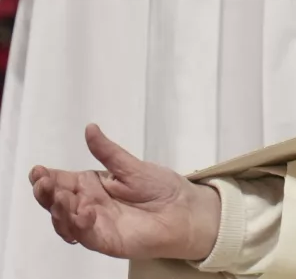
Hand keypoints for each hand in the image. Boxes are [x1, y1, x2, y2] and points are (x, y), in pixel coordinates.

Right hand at [29, 124, 220, 261]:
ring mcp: (93, 223)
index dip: (46, 177)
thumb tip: (90, 128)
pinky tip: (84, 212)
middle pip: (56, 201)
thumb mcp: (132, 166)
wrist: (184, 210)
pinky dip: (79, 225)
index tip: (38, 170)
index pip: (60, 180)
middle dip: (45, 193)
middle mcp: (86, 204)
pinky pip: (84, 235)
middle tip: (43, 183)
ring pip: (64, 220)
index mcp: (90, 184)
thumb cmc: (160, 188)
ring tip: (62, 196)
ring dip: (58, 209)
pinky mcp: (104, 240)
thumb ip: (109, 152)